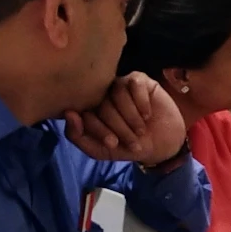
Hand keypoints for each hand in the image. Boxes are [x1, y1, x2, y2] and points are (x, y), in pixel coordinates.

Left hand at [64, 73, 186, 165]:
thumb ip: (78, 137)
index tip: (114, 144)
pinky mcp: (139, 80)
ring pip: (118, 94)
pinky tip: (148, 114)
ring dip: (131, 116)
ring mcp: (120, 86)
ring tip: (141, 130)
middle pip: (103, 105)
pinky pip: (134, 84)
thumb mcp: (101, 151)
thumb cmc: (129, 147)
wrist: (162, 145)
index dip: (98, 129)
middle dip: (118, 127)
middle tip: (132, 142)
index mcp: (89, 110)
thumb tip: (68, 114)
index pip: (84, 113)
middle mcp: (102, 95)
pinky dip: (141, 102)